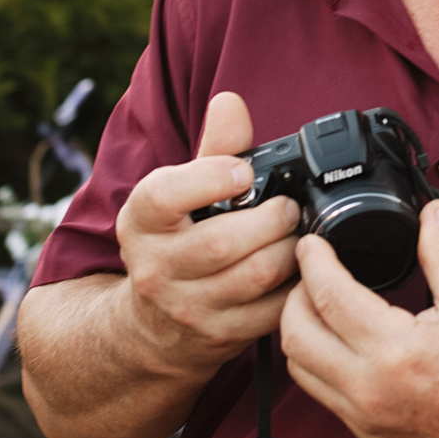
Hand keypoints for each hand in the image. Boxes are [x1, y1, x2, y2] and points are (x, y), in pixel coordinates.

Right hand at [115, 91, 298, 377]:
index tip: (243, 172)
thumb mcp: (181, 194)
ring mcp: (186, 306)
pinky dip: (297, 286)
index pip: (164, 196)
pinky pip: (273, 310)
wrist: (154, 324)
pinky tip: (299, 269)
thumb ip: (213, 149)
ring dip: (290, 250)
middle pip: (223, 241)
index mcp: (140, 221)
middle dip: (271, 218)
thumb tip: (230, 102)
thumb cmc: (177, 241)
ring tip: (297, 234)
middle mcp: (155, 267)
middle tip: (289, 207)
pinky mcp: (219, 335)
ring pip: (254, 276)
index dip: (209, 178)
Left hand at [280, 200, 438, 437]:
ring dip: (300, 331)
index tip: (312, 245)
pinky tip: (338, 343)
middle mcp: (369, 388)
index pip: (328, 295)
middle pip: (295, 334)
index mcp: (395, 351)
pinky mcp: (368, 433)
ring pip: (299, 369)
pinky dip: (317, 363)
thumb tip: (432, 215)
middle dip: (295, 294)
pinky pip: (320, 395)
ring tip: (321, 305)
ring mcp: (364, 416)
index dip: (313, 260)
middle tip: (312, 273)